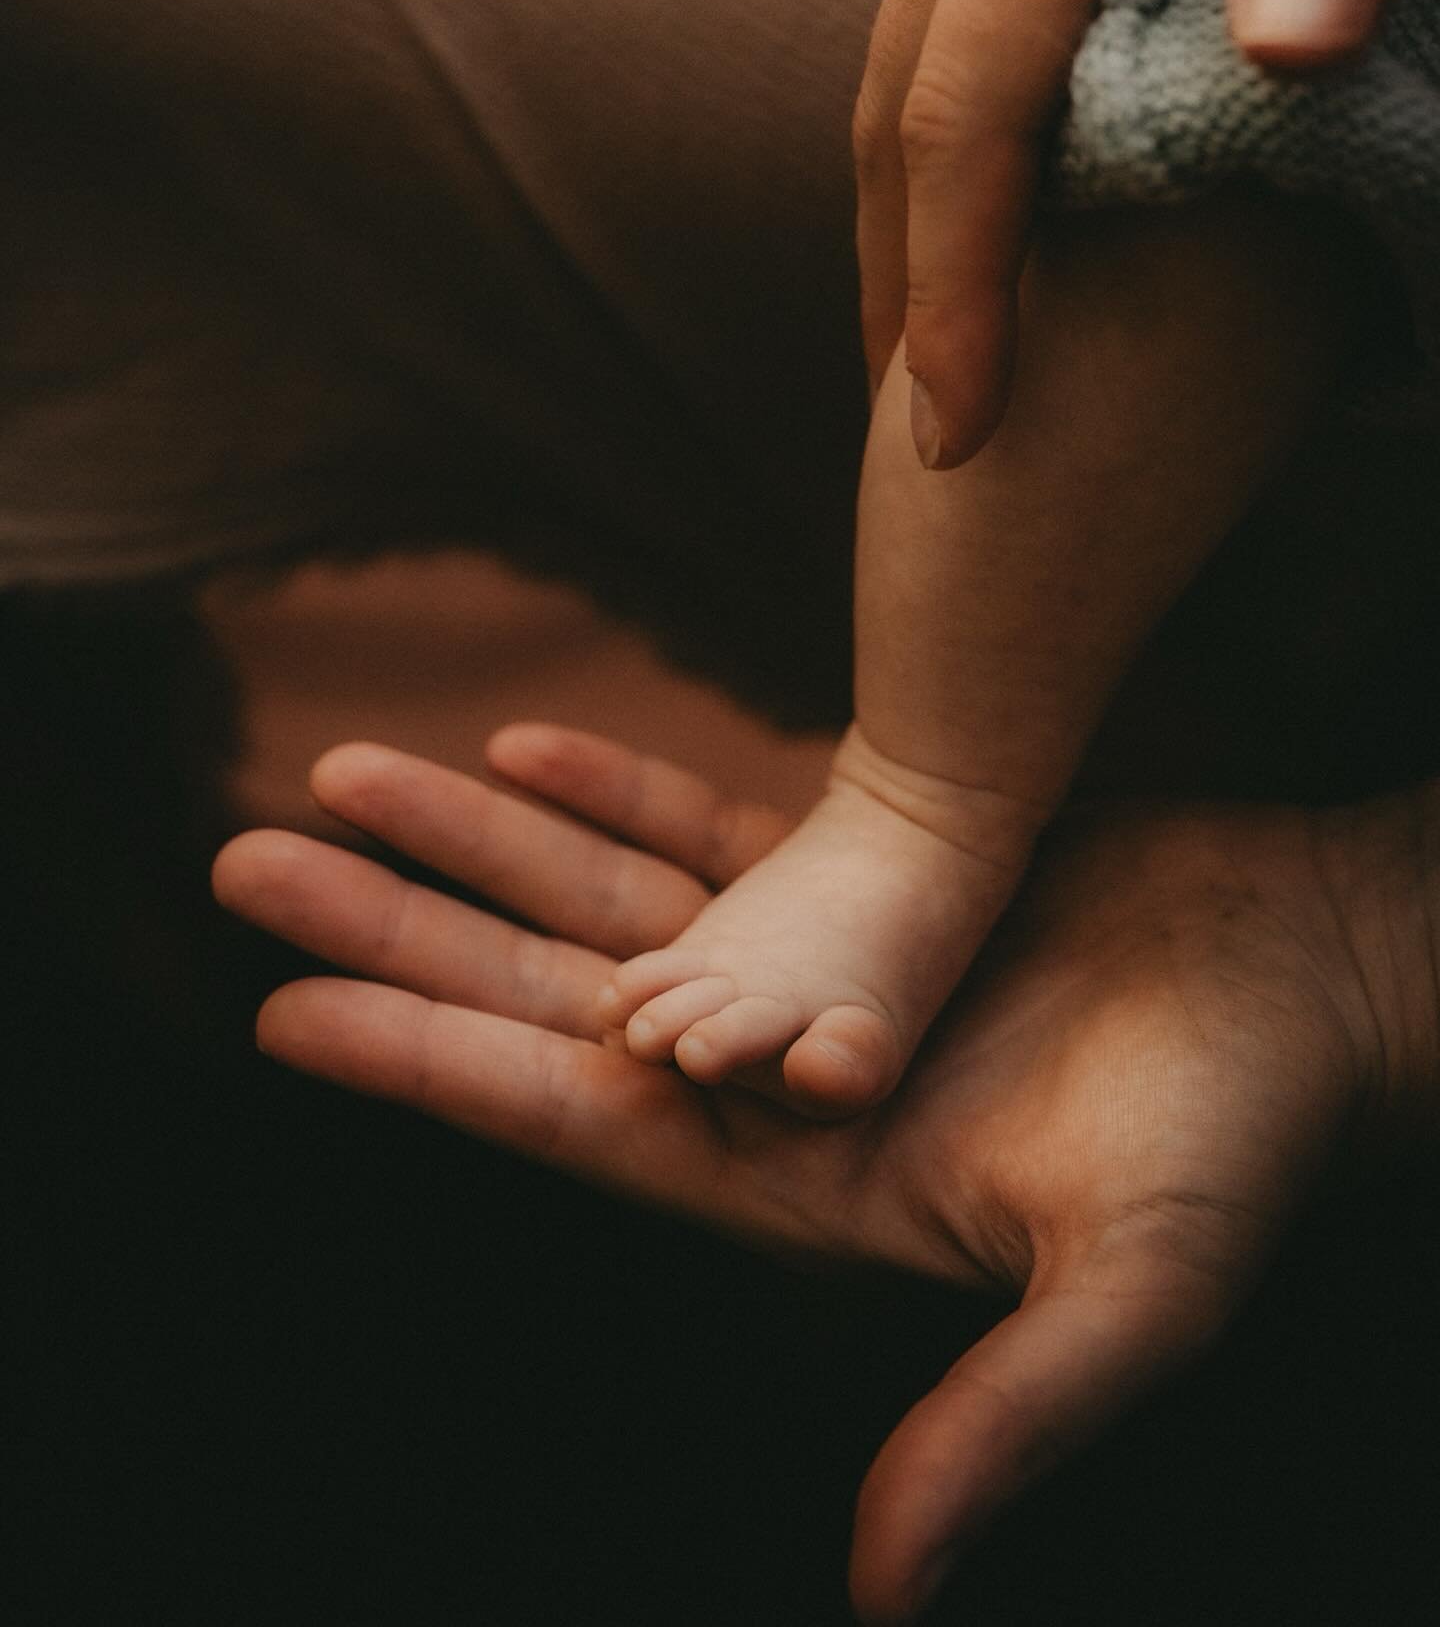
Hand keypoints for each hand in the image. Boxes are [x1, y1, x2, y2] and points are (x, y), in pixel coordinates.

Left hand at [213, 728, 1435, 1622]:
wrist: (1315, 981)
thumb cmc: (1244, 1136)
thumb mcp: (1130, 1289)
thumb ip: (1006, 1425)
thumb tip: (890, 1595)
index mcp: (797, 1177)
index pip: (566, 1115)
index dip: (420, 1063)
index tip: (275, 1010)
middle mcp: (772, 1078)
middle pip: (541, 995)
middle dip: (396, 928)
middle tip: (247, 857)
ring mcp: (807, 975)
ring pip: (600, 897)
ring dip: (474, 839)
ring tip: (349, 771)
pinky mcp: (861, 890)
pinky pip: (706, 828)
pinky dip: (613, 789)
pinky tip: (527, 747)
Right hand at [855, 0, 1419, 466]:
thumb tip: (1291, 55)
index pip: (969, 114)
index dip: (952, 290)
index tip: (948, 441)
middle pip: (898, 108)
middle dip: (900, 281)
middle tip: (912, 432)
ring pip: (900, 56)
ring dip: (905, 214)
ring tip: (921, 344)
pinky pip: (942, 8)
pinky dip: (948, 124)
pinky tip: (992, 189)